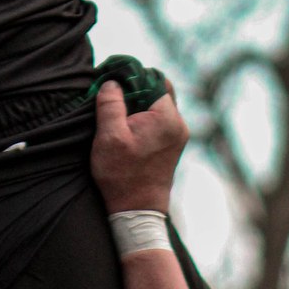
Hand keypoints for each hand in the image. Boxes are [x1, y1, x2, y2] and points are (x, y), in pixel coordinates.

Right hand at [90, 79, 187, 215]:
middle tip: (111, 96)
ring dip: (137, 104)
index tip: (111, 80)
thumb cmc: (122, 175)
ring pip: (157, 105)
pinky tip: (125, 126)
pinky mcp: (171, 145)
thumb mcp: (109, 136)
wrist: (137, 211)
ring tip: (116, 113)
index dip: (131, 76)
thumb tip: (113, 81)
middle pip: (157, 90)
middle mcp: (178, 124)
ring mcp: (177, 136)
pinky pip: (158, 119)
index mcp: (167, 118)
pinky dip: (142, 116)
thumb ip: (111, 104)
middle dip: (134, 89)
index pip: (153, 79)